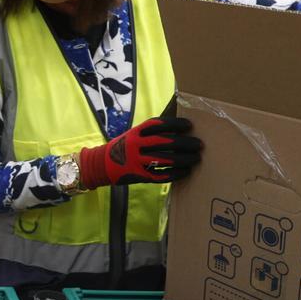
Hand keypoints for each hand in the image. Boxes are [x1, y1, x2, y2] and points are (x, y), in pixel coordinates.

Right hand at [78, 117, 201, 188]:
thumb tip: (177, 130)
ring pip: (165, 160)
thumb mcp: (133, 135)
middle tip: (199, 144)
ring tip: (196, 158)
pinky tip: (185, 172)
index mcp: (136, 132)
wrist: (101, 164)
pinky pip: (160, 176)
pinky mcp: (139, 175)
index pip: (159, 125)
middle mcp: (135, 145)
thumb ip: (151, 134)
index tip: (190, 125)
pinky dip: (175, 174)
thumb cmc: (123, 147)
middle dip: (185, 143)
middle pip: (165, 142)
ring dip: (184, 159)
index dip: (175, 124)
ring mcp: (137, 161)